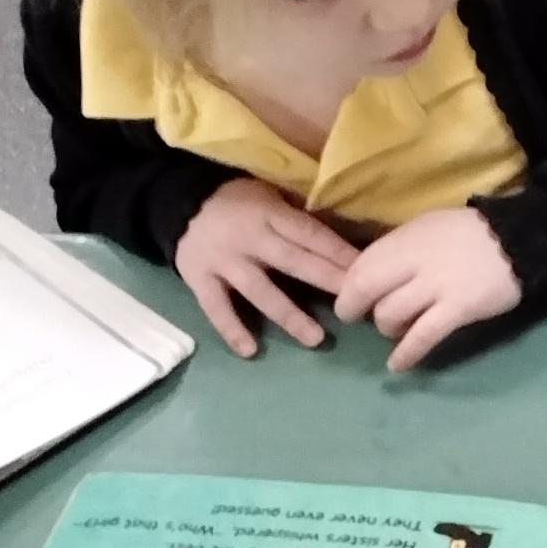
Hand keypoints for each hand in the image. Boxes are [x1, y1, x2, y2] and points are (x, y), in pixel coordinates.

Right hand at [174, 179, 358, 359]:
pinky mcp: (199, 279)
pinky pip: (216, 308)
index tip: (368, 273)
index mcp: (270, 213)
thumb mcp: (270, 195)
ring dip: (289, 315)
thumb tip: (345, 239)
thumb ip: (298, 218)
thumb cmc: (238, 201)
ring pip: (259, 291)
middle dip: (326, 282)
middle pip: (293, 262)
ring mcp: (223, 260)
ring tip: (316, 339)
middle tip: (356, 305)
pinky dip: (232, 329)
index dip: (339, 253)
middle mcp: (249, 238)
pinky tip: (250, 351)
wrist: (178, 201)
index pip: (311, 234)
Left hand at [334, 206, 521, 373]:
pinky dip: (406, 354)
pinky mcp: (458, 309)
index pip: (361, 264)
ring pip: (390, 315)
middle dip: (352, 308)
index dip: (348, 285)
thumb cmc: (469, 235)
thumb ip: (401, 250)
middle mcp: (415, 261)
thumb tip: (372, 276)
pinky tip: (397, 365)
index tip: (350, 297)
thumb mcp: (428, 228)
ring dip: (386, 328)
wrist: (519, 239)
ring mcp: (437, 286)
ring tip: (395, 331)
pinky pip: (422, 336)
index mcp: (407, 238)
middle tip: (356, 318)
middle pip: (366, 289)